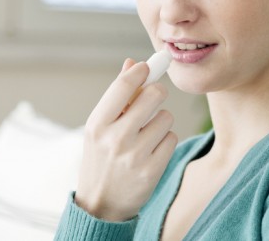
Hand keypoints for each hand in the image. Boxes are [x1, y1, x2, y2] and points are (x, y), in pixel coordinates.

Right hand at [75, 58, 177, 220]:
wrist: (101, 205)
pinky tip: (152, 150)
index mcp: (97, 124)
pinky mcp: (152, 170)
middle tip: (153, 98)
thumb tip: (132, 64)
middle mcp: (115, 139)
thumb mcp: (99, 128)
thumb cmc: (101, 157)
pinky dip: (165, 141)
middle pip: (154, 95)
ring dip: (161, 121)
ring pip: (166, 117)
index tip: (147, 67)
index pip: (124, 85)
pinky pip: (171, 138)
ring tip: (146, 134)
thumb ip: (117, 96)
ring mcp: (134, 156)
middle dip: (157, 93)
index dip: (140, 71)